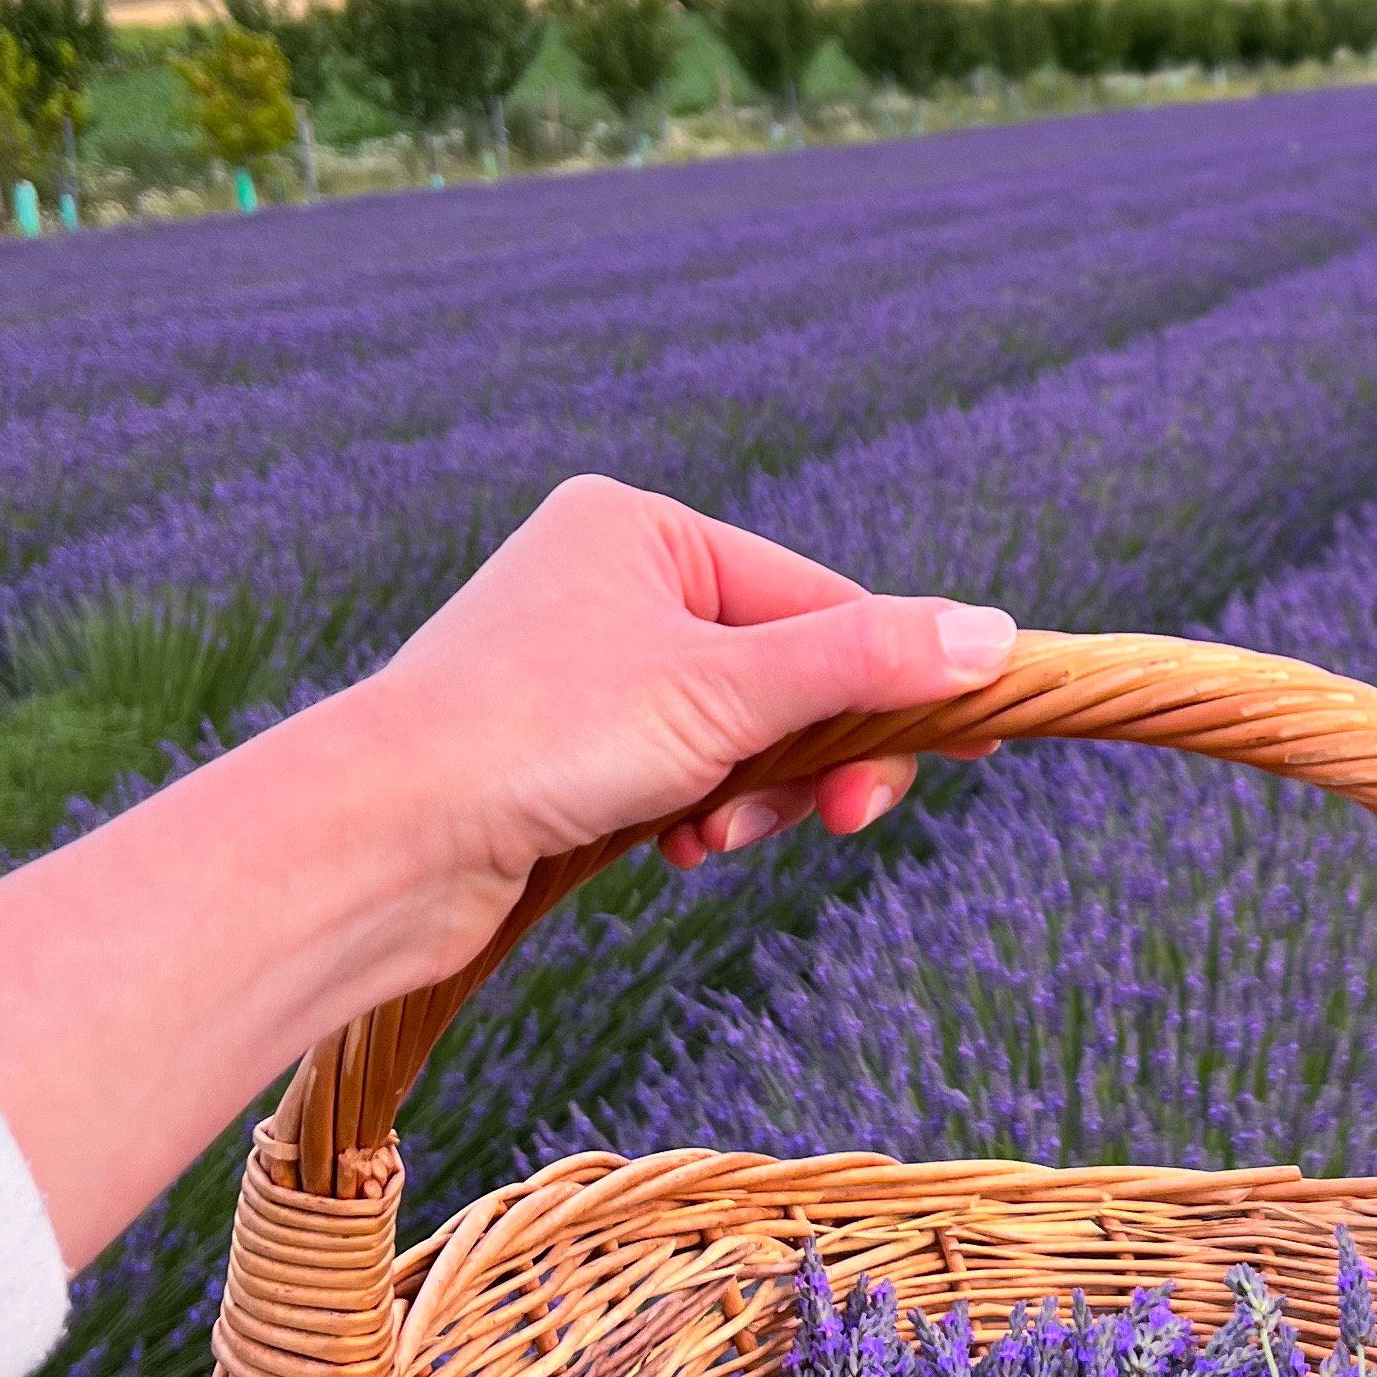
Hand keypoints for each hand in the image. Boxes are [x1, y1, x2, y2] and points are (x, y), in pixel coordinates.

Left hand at [0, 478, 1017, 1269]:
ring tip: (716, 839)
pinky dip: (700, 814)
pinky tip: (677, 849)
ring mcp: (580, 668)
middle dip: (813, 752)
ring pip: (735, 735)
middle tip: (848, 820)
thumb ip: (867, 663)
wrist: (379, 841)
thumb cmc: (539, 736)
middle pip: (781, 671)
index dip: (892, 681)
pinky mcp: (558, 753)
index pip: (814, 600)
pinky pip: (680, 775)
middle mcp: (607, 581)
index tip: (971, 748)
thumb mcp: (730, 691)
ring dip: (754, 796)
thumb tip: (997, 636)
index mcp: (640, 527)